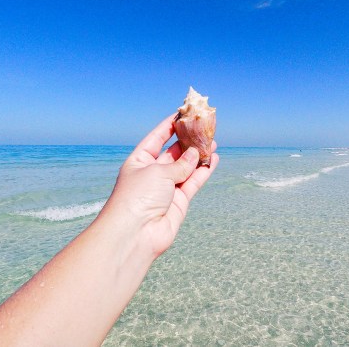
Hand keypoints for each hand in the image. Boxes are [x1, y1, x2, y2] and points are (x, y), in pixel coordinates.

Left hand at [102, 113, 218, 256]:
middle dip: (188, 141)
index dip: (169, 126)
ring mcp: (165, 188)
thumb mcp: (158, 172)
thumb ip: (179, 163)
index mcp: (139, 161)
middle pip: (173, 152)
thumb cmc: (138, 197)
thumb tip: (194, 155)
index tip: (182, 114)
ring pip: (186, 167)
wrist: (135, 234)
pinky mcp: (178, 202)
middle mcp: (152, 174)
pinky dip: (203, 171)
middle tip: (204, 128)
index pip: (156, 138)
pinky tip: (213, 160)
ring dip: (199, 155)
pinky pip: (193, 182)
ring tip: (213, 142)